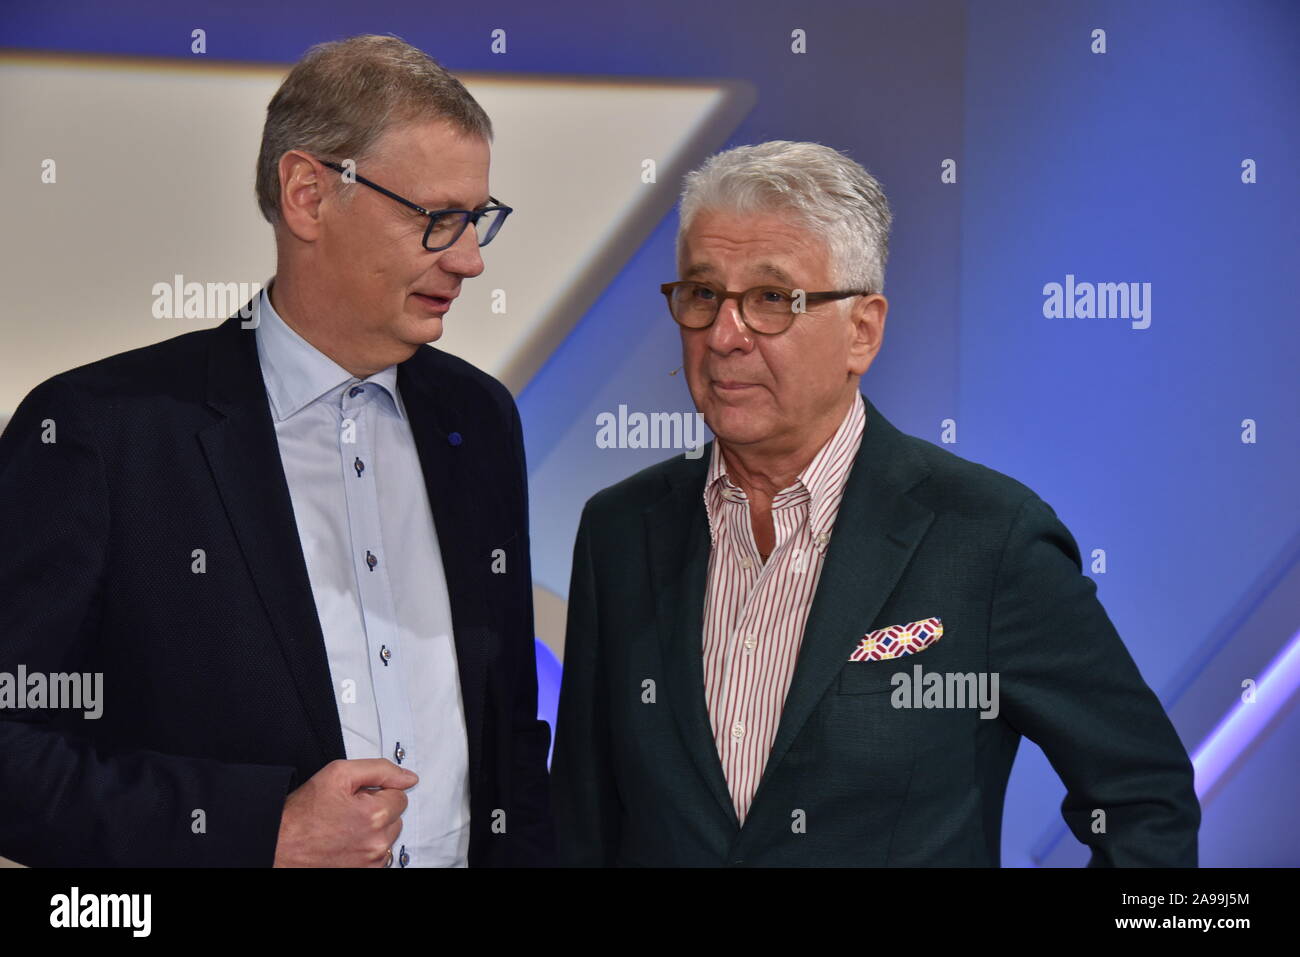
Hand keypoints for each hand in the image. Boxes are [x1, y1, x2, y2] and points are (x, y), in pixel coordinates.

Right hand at [273, 758, 417, 866]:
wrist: (279, 845)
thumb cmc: (303, 813)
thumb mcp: (338, 774)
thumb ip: (379, 770)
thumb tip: (409, 778)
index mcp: (374, 815)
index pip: (400, 796)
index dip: (378, 792)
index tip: (358, 797)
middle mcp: (376, 843)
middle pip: (396, 818)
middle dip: (377, 811)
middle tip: (348, 811)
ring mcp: (370, 863)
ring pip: (388, 837)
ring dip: (373, 831)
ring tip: (344, 828)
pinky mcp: (364, 873)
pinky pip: (378, 856)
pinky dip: (366, 848)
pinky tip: (346, 843)